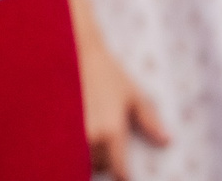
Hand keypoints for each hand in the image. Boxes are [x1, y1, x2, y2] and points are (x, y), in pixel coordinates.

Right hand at [75, 14, 169, 178]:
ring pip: (82, 160)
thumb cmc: (107, 73)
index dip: (123, 175)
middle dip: (106, 160)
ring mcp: (70, 135)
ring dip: (90, 154)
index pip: (119, 171)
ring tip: (93, 134)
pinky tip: (78, 133)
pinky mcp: (55, 129)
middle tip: (108, 141)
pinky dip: (73, 147)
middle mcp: (90, 138)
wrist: (75, 53)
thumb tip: (166, 141)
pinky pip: (66, 151)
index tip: (125, 173)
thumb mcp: (133, 94)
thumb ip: (150, 120)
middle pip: (100, 167)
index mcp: (112, 132)